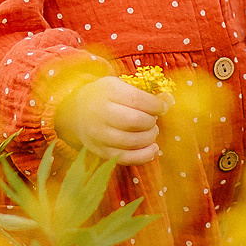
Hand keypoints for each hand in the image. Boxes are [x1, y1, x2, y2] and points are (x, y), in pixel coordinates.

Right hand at [55, 77, 169, 164]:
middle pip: (135, 121)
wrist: (75, 112)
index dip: (156, 105)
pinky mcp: (101, 152)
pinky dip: (145, 155)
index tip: (162, 107)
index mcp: (107, 91)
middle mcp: (100, 113)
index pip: (137, 99)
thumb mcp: (120, 87)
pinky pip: (127, 158)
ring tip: (151, 131)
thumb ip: (144, 94)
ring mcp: (99, 135)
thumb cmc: (105, 97)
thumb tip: (169, 101)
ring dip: (150, 137)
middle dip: (152, 121)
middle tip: (153, 120)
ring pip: (132, 141)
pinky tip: (153, 148)